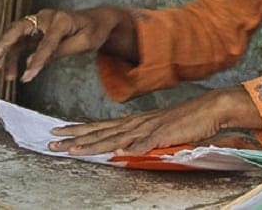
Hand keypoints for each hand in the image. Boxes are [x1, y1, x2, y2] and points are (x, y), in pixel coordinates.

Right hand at [0, 7, 135, 82]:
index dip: (36, 61)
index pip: (46, 43)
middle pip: (19, 29)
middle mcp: (46, 18)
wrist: (98, 21)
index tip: (26, 78)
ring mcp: (39, 23)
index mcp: (61, 20)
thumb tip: (31, 64)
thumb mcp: (85, 43)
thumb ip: (59, 52)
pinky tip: (9, 71)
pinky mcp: (36, 31)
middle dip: (4, 45)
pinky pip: (20, 43)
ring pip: (15, 37)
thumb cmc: (94, 31)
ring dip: (5, 54)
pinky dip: (12, 56)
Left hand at [49, 87, 261, 155]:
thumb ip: (140, 140)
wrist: (210, 109)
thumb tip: (122, 150)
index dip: (78, 130)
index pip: (100, 126)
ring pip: (114, 137)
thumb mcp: (157, 133)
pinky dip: (129, 147)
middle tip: (51, 142)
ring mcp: (148, 127)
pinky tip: (115, 152)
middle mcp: (136, 123)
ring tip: (72, 150)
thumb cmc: (185, 122)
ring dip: (93, 144)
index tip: (57, 132)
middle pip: (100, 131)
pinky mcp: (163, 134)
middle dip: (74, 137)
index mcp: (134, 122)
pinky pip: (143, 142)